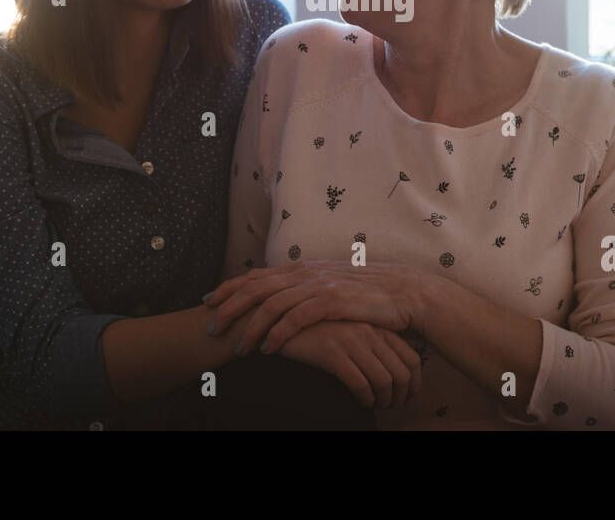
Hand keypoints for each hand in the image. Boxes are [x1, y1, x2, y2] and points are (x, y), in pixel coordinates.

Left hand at [204, 260, 435, 354]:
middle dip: (229, 307)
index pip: (257, 275)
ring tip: (237, 347)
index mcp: (303, 267)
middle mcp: (307, 272)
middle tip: (210, 327)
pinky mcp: (334, 301)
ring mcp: (320, 285)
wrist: (405, 292)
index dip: (230, 287)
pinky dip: (279, 333)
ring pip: (272, 303)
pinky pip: (297, 317)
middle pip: (256, 286)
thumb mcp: (331, 287)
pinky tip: (268, 348)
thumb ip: (306, 289)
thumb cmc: (368, 295)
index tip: (209, 301)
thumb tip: (283, 298)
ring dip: (251, 326)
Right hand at [277, 320, 422, 408]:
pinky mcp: (333, 353)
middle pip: (402, 373)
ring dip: (382, 401)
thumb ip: (373, 342)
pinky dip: (364, 399)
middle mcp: (370, 332)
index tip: (406, 397)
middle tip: (390, 407)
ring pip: (384, 380)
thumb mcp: (352, 330)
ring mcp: (352, 341)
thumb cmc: (321, 329)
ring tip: (374, 406)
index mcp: (378, 326)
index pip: (412, 358)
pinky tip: (359, 401)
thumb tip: (395, 372)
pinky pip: (360, 384)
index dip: (414, 384)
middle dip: (400, 397)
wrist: (285, 319)